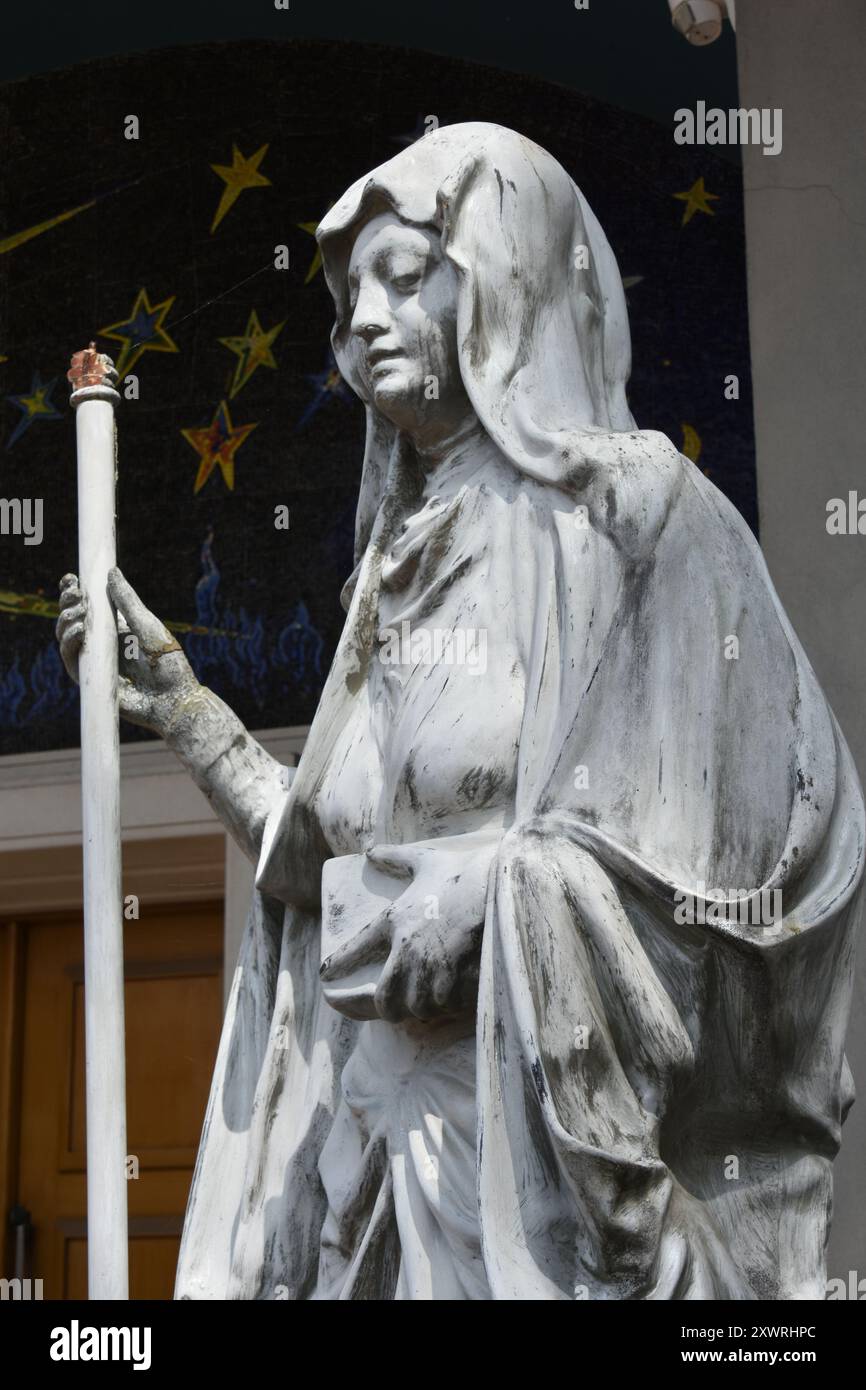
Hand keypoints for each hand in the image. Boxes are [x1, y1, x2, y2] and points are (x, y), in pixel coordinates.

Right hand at [55, 568, 198, 734]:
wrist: (173, 699)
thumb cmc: (167, 663)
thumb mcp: (147, 625)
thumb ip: (128, 601)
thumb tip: (111, 572)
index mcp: (115, 628)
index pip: (89, 608)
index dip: (74, 594)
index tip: (71, 578)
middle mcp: (102, 644)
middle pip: (72, 621)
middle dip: (68, 604)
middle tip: (76, 594)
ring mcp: (95, 662)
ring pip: (66, 638)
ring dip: (67, 621)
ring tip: (80, 613)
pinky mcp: (90, 681)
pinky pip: (72, 660)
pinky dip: (71, 643)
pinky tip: (80, 630)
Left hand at [322, 837, 497, 1022]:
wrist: (497, 885)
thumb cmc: (461, 872)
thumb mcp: (424, 860)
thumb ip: (395, 857)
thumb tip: (369, 850)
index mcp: (394, 921)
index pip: (356, 949)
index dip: (339, 963)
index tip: (326, 974)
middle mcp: (406, 949)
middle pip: (386, 997)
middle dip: (389, 1009)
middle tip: (394, 1009)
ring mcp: (430, 966)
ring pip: (417, 1007)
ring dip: (422, 1009)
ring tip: (428, 1005)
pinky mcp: (455, 977)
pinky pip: (444, 1005)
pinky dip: (447, 1006)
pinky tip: (452, 1000)